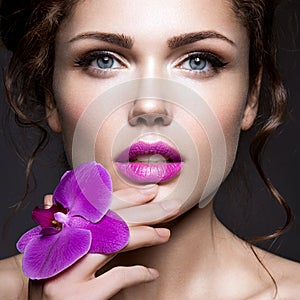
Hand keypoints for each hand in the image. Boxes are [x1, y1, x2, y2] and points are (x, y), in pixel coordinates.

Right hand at [29, 186, 171, 298]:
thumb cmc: (45, 268)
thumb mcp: (53, 241)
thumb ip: (63, 220)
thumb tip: (53, 198)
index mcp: (60, 226)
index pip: (100, 205)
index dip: (128, 197)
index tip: (151, 192)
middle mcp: (63, 243)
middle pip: (112, 220)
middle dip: (145, 212)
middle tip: (170, 207)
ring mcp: (70, 270)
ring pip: (115, 242)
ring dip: (145, 236)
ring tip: (165, 234)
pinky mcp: (77, 296)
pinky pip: (117, 277)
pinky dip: (138, 273)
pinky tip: (151, 272)